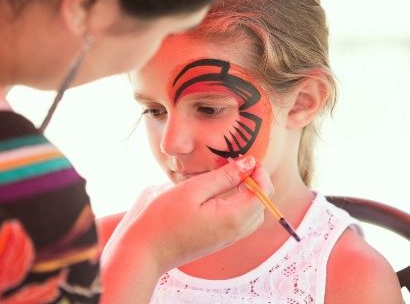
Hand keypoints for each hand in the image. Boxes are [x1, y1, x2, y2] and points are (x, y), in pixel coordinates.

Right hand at [100, 155, 272, 302]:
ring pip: (253, 214)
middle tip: (236, 166)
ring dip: (249, 194)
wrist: (147, 250)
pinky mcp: (220, 242)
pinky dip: (240, 205)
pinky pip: (242, 222)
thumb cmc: (165, 217)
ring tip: (229, 178)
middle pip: (262, 204)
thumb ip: (225, 176)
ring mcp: (229, 240)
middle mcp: (236, 232)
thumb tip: (250, 163)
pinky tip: (221, 194)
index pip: (263, 193)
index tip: (245, 160)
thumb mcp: (194, 188)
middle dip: (256, 182)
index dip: (260, 173)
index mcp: (233, 217)